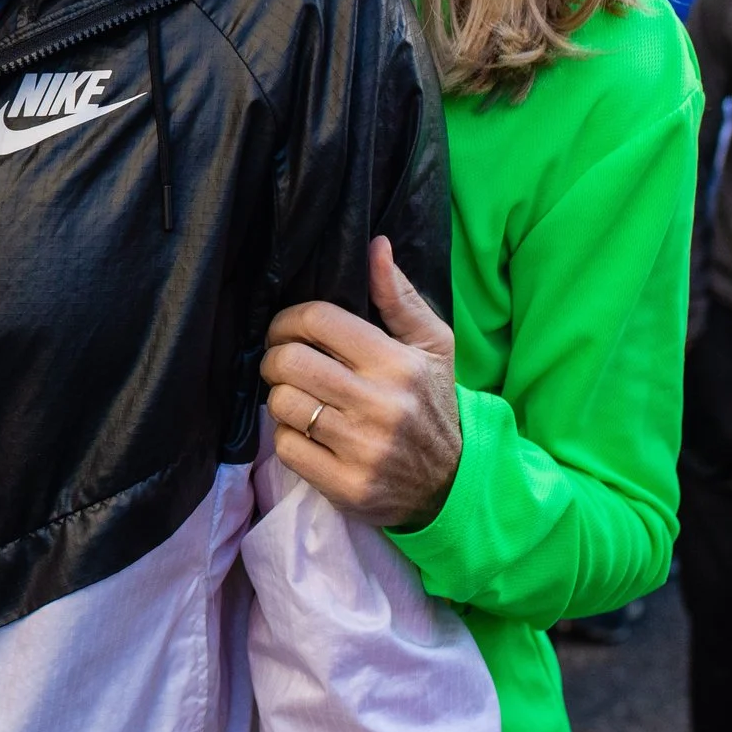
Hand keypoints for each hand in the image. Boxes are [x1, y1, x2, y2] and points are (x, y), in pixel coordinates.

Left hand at [260, 236, 462, 528]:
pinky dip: (288, 437)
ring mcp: (362, 449)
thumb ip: (398, 297)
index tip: (288, 329)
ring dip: (281, 398)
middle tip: (285, 362)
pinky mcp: (346, 486)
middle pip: (289, 361)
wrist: (455, 482)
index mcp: (398, 363)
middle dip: (276, 357)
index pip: (318, 320)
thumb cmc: (435, 402)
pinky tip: (310, 433)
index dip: (289, 319)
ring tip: (302, 398)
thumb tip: (375, 245)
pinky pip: (286, 447)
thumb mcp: (432, 346)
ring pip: (281, 404)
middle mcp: (380, 405)